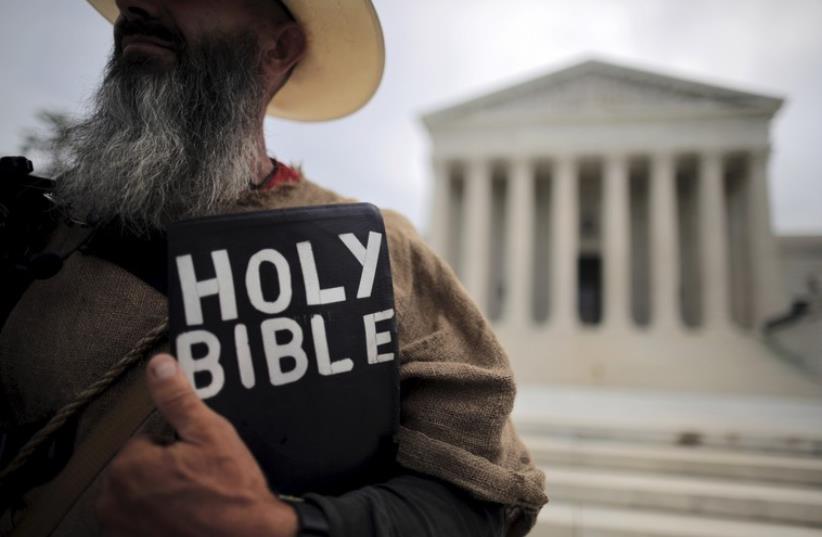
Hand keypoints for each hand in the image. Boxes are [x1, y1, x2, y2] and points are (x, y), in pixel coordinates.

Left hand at [96, 354, 297, 536]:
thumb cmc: (231, 494)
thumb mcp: (211, 434)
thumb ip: (178, 398)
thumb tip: (161, 366)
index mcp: (129, 466)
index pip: (145, 442)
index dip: (175, 449)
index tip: (196, 460)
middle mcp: (114, 500)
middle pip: (138, 470)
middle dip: (164, 472)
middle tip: (198, 481)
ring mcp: (119, 529)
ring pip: (137, 498)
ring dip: (158, 498)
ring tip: (193, 502)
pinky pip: (138, 523)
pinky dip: (154, 522)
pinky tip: (182, 521)